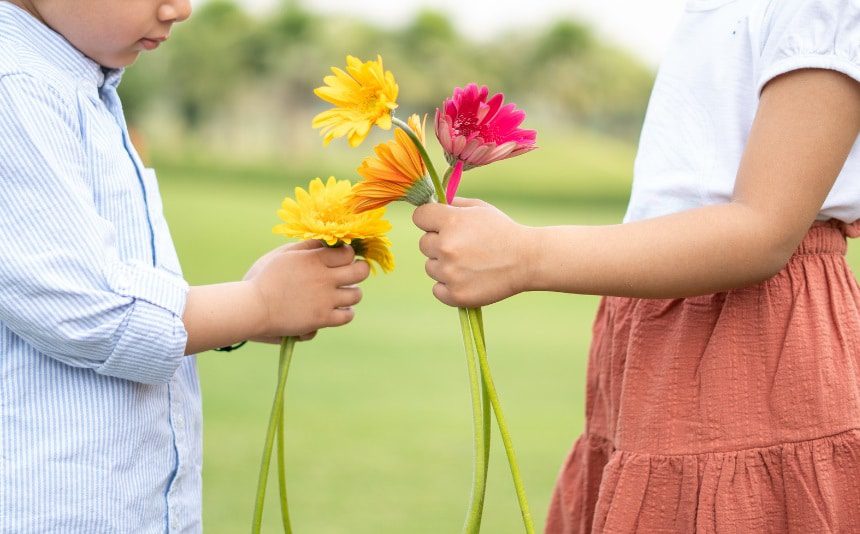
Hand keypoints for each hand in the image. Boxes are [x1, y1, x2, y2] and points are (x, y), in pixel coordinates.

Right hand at [244, 240, 369, 340]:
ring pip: (356, 295)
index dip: (348, 255)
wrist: (252, 308)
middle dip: (359, 270)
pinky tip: (337, 309)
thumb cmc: (263, 279)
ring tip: (342, 293)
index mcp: (314, 259)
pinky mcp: (322, 319)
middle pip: (360, 272)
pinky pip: (347, 315)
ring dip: (351, 293)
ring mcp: (325, 300)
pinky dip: (345, 312)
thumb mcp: (283, 254)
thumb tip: (326, 242)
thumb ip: (306, 246)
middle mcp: (324, 278)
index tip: (343, 258)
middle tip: (352, 273)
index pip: (348, 253)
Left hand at [412, 197, 530, 306]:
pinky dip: (449, 287)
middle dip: (439, 244)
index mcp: (451, 221)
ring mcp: (450, 272)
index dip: (429, 220)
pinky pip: (437, 289)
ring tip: (470, 264)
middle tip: (464, 247)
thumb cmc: (503, 232)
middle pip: (424, 244)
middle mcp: (446, 246)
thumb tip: (431, 204)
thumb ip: (453, 204)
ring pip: (430, 267)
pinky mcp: (455, 294)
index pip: (419, 217)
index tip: (439, 225)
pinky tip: (467, 279)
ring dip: (445, 266)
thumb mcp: (480, 209)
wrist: (527, 260)